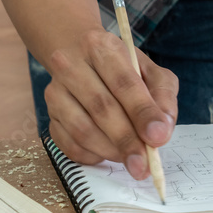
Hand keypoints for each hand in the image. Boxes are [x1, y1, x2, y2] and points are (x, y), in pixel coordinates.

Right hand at [45, 30, 178, 178]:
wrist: (80, 60)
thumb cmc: (123, 69)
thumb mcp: (151, 73)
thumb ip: (163, 97)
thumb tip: (161, 132)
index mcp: (100, 47)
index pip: (123, 83)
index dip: (141, 113)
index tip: (157, 138)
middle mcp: (71, 65)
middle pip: (101, 108)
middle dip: (126, 141)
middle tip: (144, 165)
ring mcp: (55, 92)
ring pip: (82, 130)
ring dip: (111, 151)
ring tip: (131, 158)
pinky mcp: (50, 116)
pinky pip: (69, 145)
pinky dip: (93, 156)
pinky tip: (109, 152)